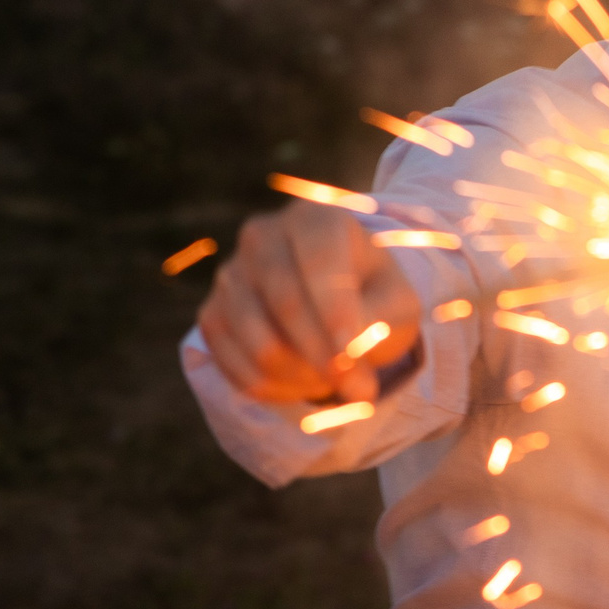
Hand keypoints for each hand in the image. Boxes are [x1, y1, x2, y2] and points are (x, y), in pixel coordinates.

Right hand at [195, 202, 423, 406]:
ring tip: (334, 381)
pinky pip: (235, 364)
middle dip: (325, 356)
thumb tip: (347, 352)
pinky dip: (273, 388)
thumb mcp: (396, 304)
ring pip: (259, 341)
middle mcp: (262, 237)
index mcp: (314, 219)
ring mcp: (230, 274)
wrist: (333, 304)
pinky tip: (302, 384)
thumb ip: (379, 319)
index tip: (352, 354)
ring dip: (302, 377)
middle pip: (287, 303)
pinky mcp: (211, 313)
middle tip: (360, 389)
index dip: (335, 311)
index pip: (319, 261)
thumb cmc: (370, 297)